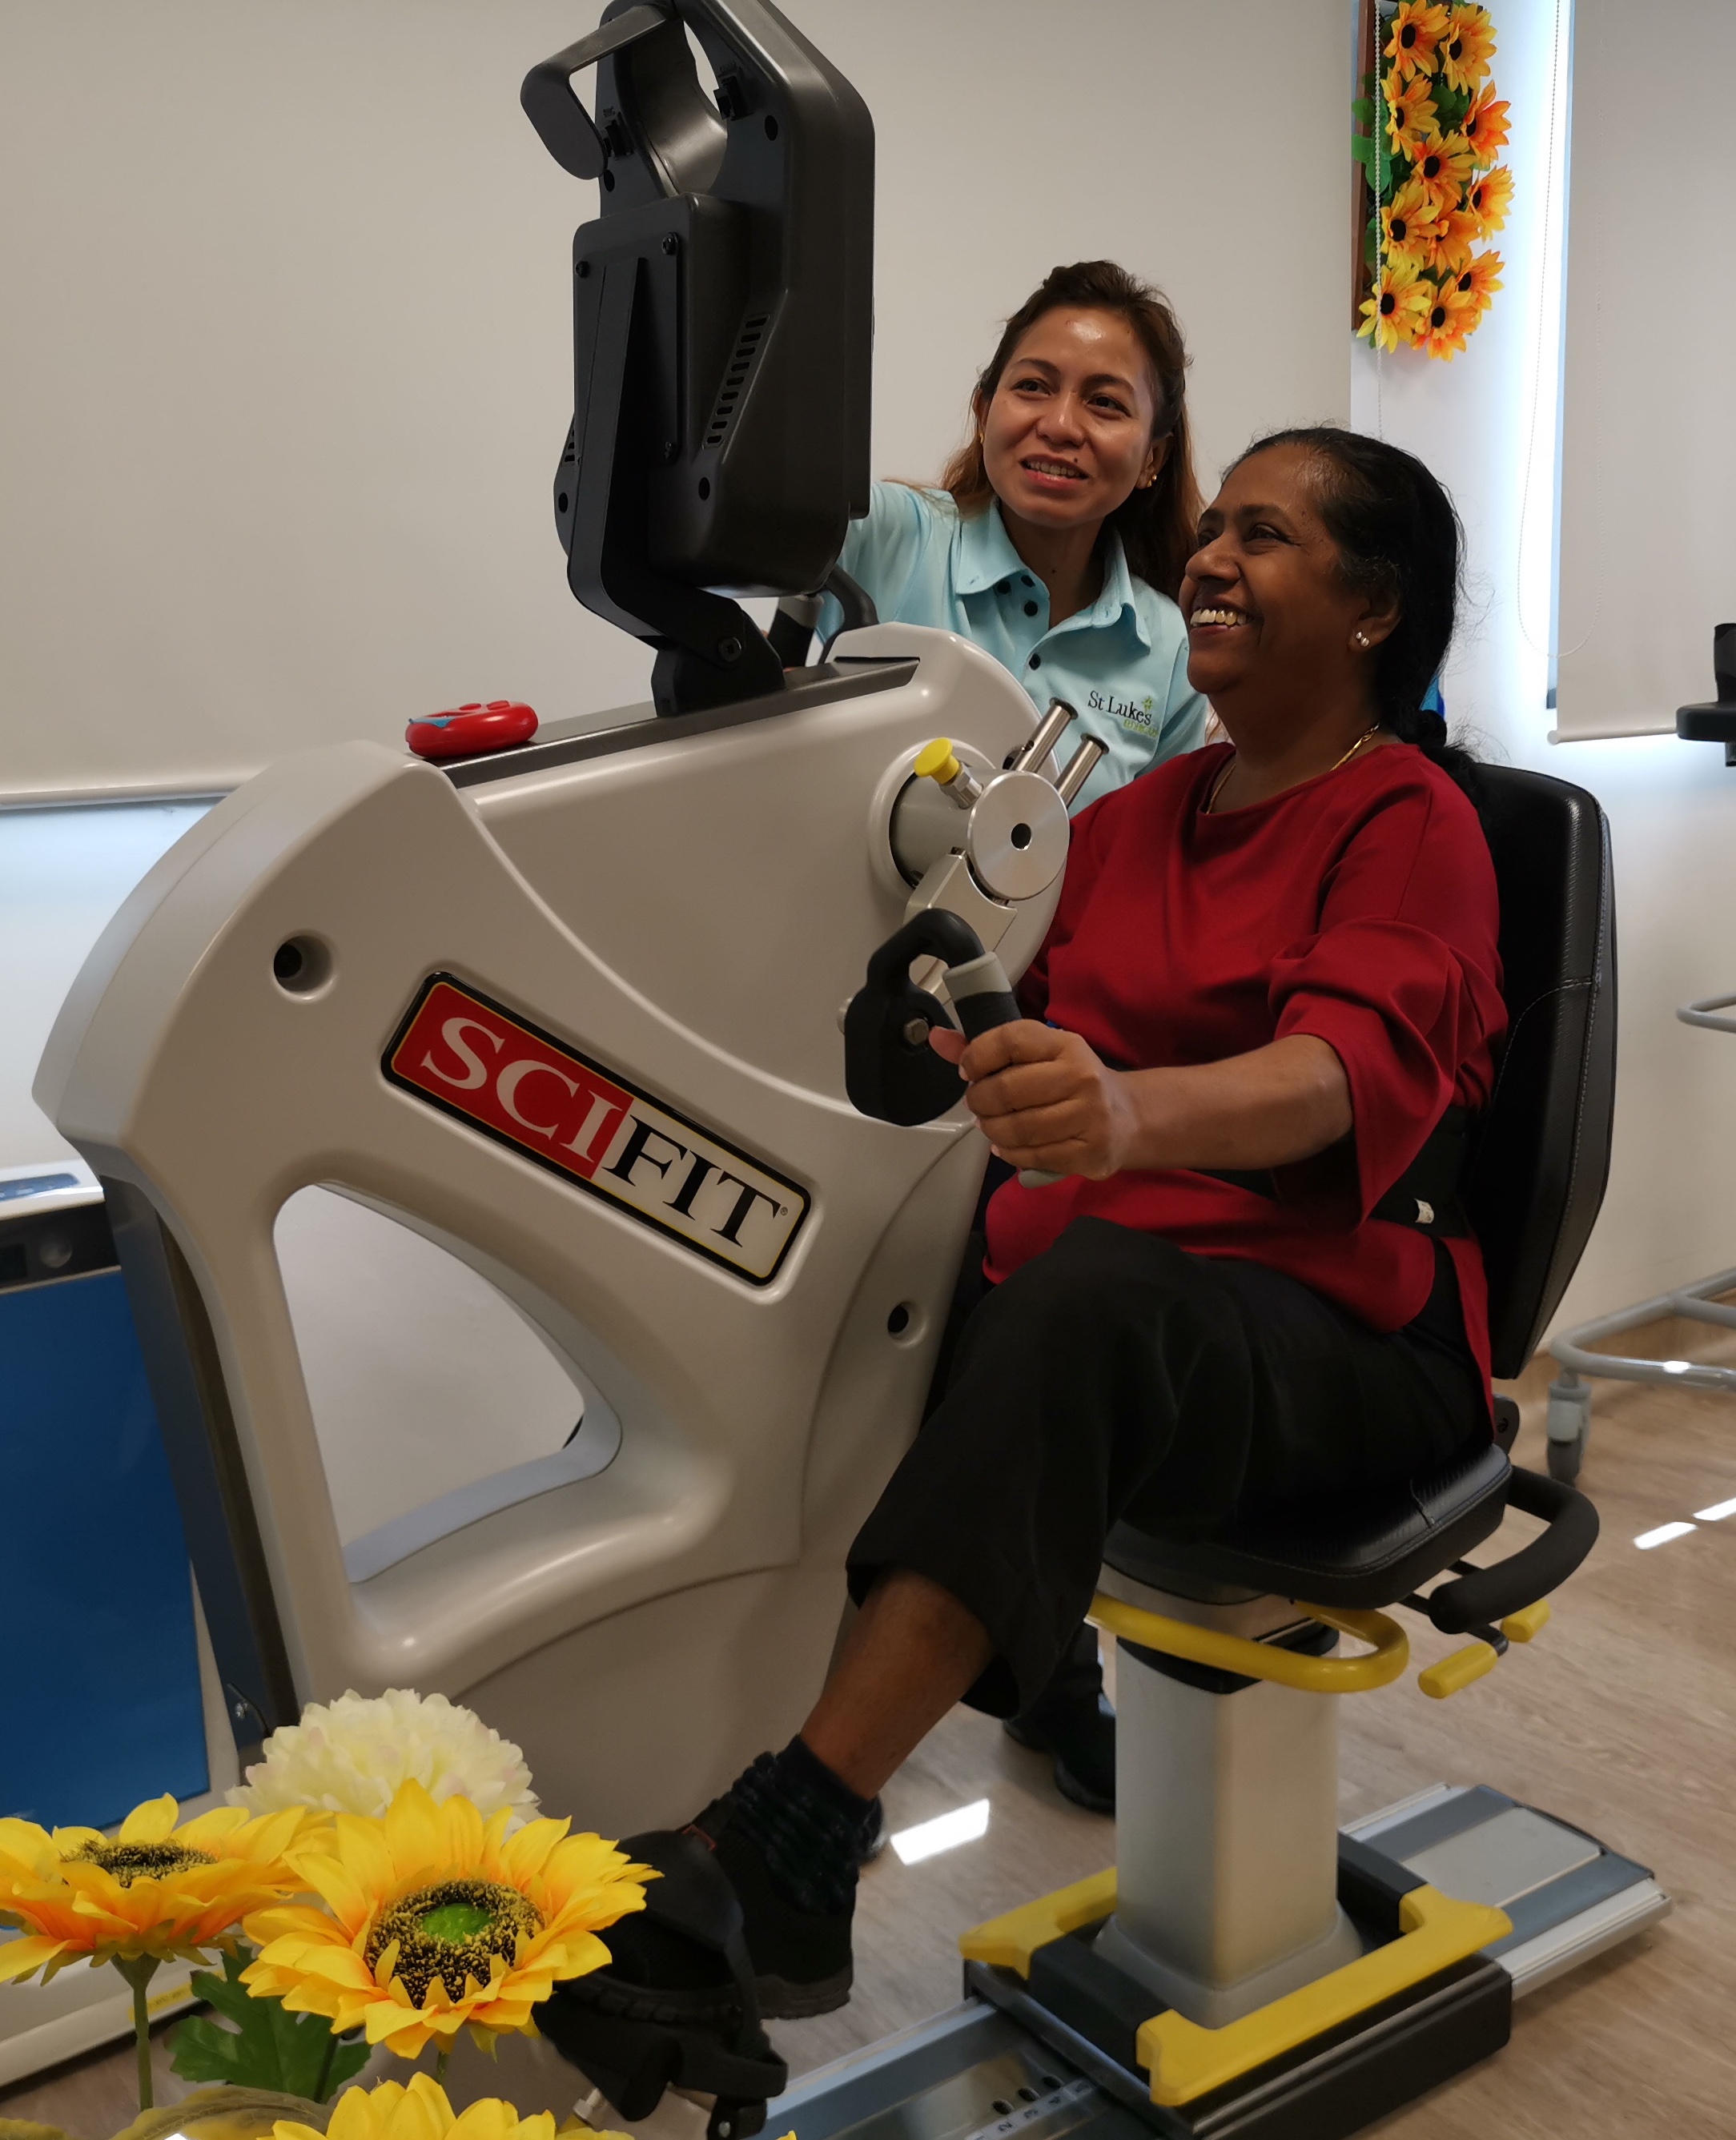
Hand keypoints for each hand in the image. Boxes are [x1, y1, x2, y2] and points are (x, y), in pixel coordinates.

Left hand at [929, 1019, 1134, 1177]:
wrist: (1128, 1117)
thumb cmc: (1072, 1082)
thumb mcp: (1038, 1056)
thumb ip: (986, 1049)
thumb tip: (936, 1038)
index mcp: (1066, 1044)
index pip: (1010, 1040)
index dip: (977, 1056)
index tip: (968, 1070)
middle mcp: (1081, 1077)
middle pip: (1007, 1089)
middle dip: (979, 1100)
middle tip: (978, 1104)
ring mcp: (1089, 1117)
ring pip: (1017, 1128)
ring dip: (991, 1130)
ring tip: (991, 1125)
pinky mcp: (1089, 1152)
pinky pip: (1031, 1157)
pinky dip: (1009, 1154)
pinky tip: (1007, 1146)